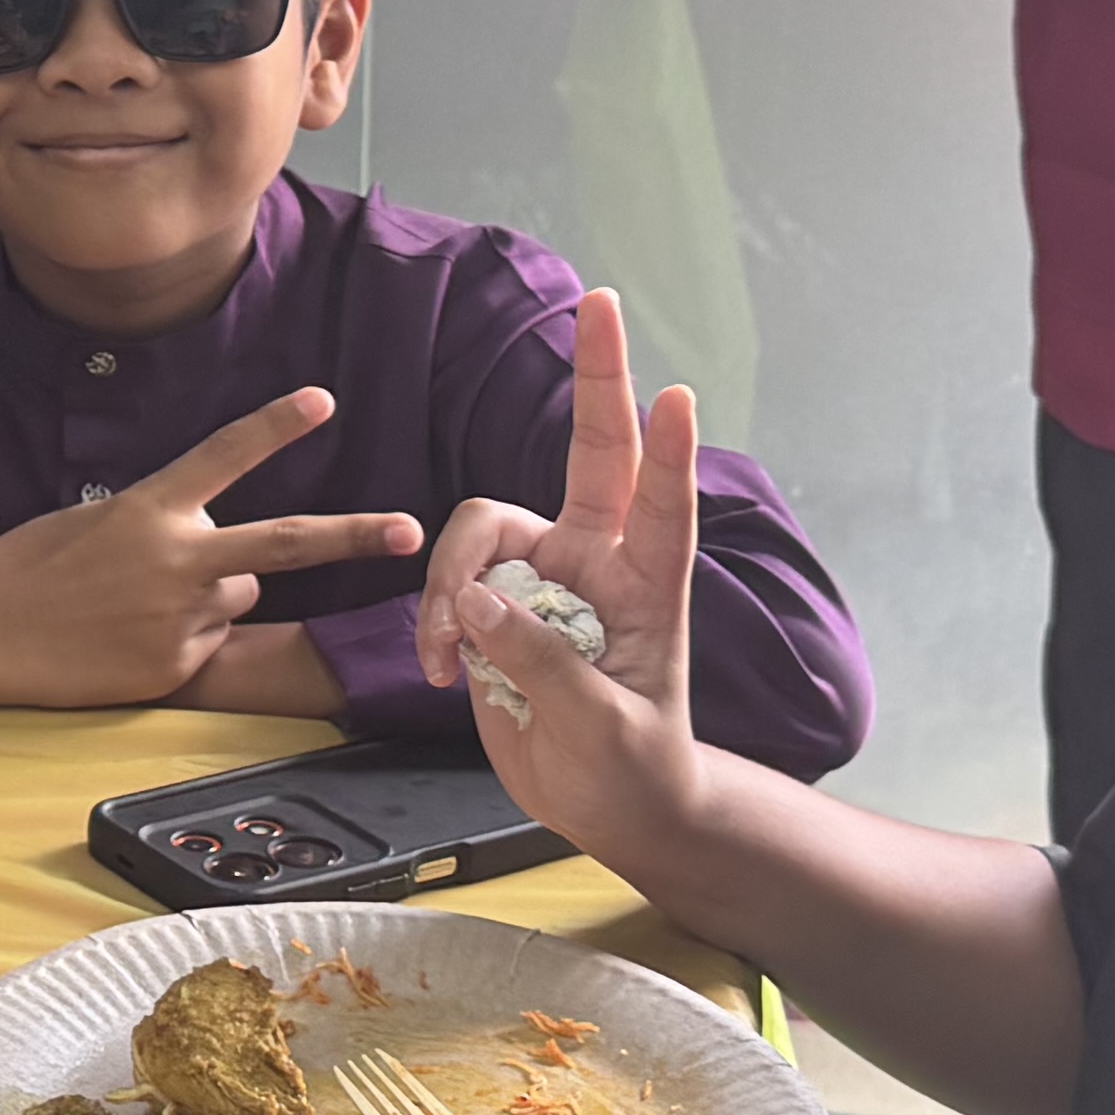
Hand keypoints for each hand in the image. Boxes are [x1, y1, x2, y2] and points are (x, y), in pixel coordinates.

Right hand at [0, 389, 418, 707]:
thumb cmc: (29, 567)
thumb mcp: (96, 523)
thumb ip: (166, 528)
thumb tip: (222, 556)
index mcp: (151, 509)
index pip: (223, 455)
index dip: (275, 425)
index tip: (322, 399)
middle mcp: (176, 559)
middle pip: (284, 543)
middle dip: (353, 535)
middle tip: (409, 531)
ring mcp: (179, 617)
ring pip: (238, 598)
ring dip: (211, 596)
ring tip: (138, 604)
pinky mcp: (173, 666)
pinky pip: (208, 644)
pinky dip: (181, 640)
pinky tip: (127, 639)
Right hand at [417, 292, 702, 858]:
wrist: (606, 809)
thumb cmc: (633, 770)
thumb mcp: (602, 730)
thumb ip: (542, 664)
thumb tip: (478, 606)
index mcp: (650, 589)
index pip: (665, 510)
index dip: (670, 455)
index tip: (678, 396)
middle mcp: (598, 564)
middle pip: (593, 453)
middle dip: (597, 378)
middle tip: (599, 304)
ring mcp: (544, 578)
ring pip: (482, 531)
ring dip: (453, 583)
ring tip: (450, 653)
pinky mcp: (496, 605)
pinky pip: (450, 584)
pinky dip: (437, 622)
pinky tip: (444, 670)